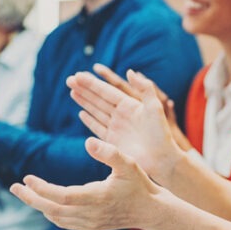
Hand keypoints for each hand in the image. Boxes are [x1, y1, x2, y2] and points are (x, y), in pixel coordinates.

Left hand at [11, 136, 164, 229]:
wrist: (152, 211)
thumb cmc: (141, 184)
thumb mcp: (129, 163)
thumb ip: (109, 152)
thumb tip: (88, 141)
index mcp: (97, 198)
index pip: (61, 197)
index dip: (41, 189)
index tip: (26, 177)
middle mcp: (90, 214)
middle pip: (52, 210)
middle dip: (31, 198)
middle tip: (15, 186)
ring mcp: (90, 223)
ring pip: (55, 218)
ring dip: (38, 205)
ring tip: (25, 192)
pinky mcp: (91, 227)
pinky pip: (64, 222)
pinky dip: (50, 213)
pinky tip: (45, 204)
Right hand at [68, 70, 184, 176]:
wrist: (161, 158)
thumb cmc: (161, 133)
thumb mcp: (155, 107)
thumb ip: (144, 88)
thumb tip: (130, 71)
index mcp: (130, 105)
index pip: (107, 91)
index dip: (93, 83)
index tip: (78, 75)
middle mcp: (122, 115)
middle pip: (99, 99)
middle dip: (85, 89)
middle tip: (69, 80)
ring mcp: (116, 127)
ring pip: (96, 111)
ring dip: (84, 101)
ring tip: (72, 92)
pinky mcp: (113, 141)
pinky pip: (98, 128)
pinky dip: (89, 120)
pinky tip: (81, 113)